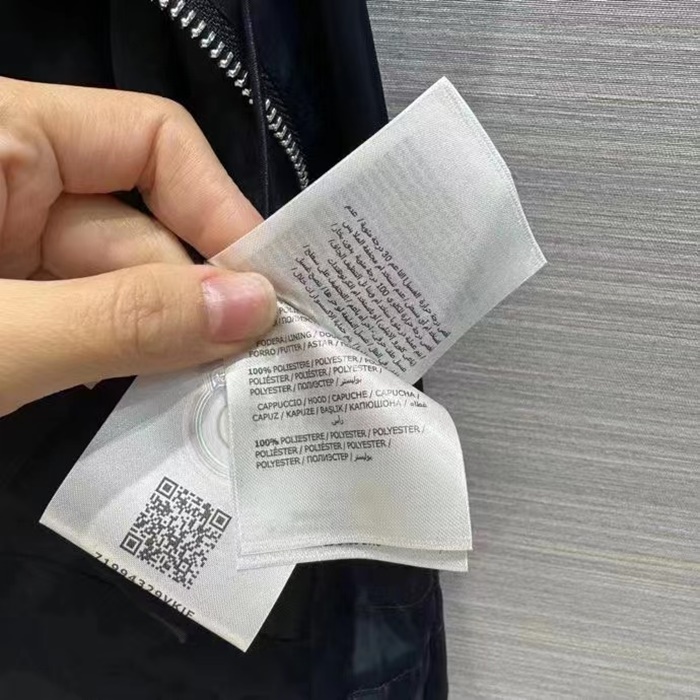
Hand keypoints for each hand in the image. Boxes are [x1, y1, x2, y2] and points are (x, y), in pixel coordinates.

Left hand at [0, 78, 276, 415]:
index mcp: (3, 137)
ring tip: (203, 396)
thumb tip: (254, 308)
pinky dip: (116, 354)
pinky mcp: (8, 301)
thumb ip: (122, 320)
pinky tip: (140, 395)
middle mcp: (14, 179)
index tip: (266, 291)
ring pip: (118, 282)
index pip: (151, 140)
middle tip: (246, 373)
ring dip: (158, 340)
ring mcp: (6, 246)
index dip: (219, 210)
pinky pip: (87, 316)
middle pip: (142, 228)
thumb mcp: (2, 336)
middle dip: (190, 303)